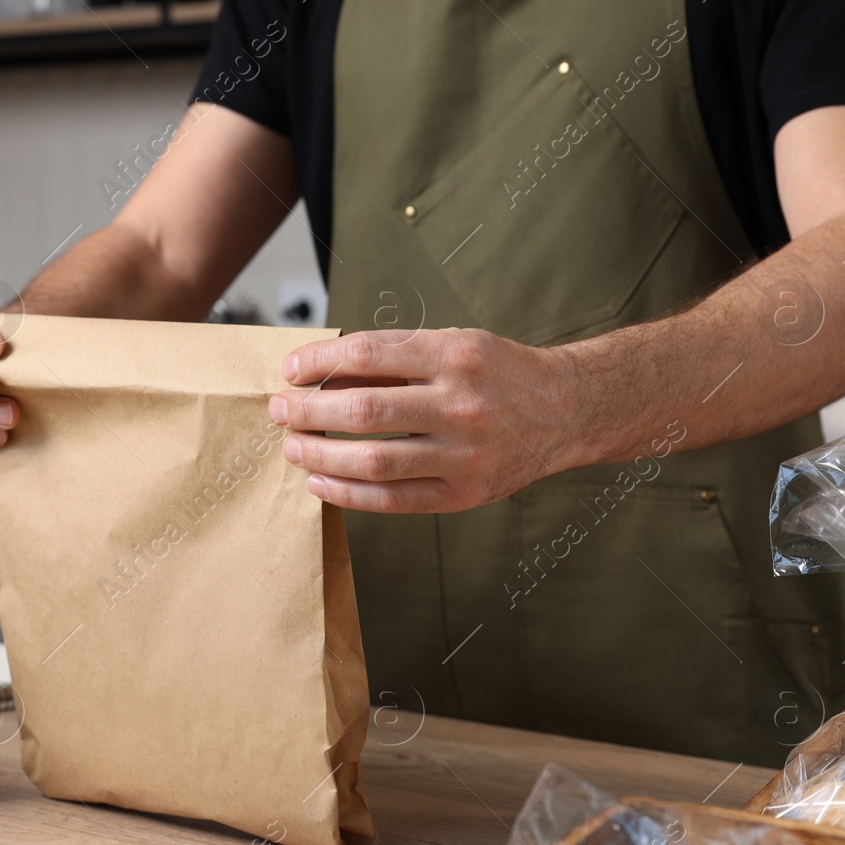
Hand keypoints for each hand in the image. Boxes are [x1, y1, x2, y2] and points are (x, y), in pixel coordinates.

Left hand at [267, 328, 584, 512]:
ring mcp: (464, 454)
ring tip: (292, 447)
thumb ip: (395, 359)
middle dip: (308, 411)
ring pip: (374, 460)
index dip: (319, 362)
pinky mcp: (464, 494)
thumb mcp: (454, 345)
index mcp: (455, 355)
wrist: (565, 411)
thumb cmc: (496, 374)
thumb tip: (320, 373)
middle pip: (363, 411)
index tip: (289, 371)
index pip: (368, 354)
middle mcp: (460, 403)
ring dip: (320, 455)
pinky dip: (348, 493)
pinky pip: (393, 499)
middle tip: (279, 410)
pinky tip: (319, 481)